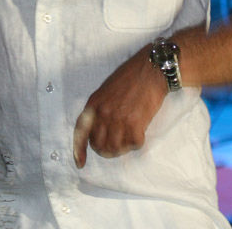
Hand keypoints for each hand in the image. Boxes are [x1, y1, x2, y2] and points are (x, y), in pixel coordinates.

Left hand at [73, 45, 166, 167]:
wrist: (151, 69)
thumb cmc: (132, 76)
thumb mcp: (107, 89)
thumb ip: (100, 107)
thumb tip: (99, 129)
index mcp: (94, 103)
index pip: (81, 131)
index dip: (79, 150)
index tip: (80, 163)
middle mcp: (104, 113)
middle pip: (99, 145)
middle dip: (106, 149)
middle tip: (117, 144)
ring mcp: (118, 119)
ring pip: (115, 148)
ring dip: (123, 148)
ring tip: (130, 138)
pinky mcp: (135, 124)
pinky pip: (133, 145)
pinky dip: (137, 142)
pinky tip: (141, 131)